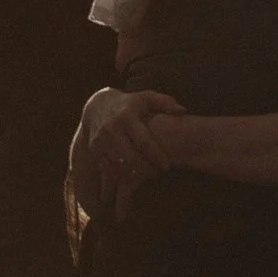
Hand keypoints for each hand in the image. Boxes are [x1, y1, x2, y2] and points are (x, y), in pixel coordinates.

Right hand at [81, 87, 184, 214]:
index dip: (156, 156)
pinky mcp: (94, 150)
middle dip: (146, 169)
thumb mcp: (146, 98)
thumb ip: (165, 103)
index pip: (143, 141)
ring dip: (134, 175)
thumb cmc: (130, 104)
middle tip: (159, 173)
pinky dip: (120, 176)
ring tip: (148, 176)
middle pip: (130, 157)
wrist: (97, 106)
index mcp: (126, 117)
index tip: (167, 166)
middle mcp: (111, 129)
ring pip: (118, 166)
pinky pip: (108, 169)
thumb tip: (183, 110)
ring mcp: (100, 141)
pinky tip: (132, 178)